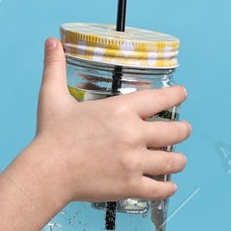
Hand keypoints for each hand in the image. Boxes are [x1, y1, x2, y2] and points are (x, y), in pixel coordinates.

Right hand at [28, 36, 189, 206]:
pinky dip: (167, 188)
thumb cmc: (51, 136)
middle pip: (176, 131)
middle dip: (183, 130)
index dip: (177, 95)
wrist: (46, 172)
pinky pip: (160, 188)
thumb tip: (52, 42)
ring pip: (174, 161)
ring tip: (178, 160)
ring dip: (179, 160)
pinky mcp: (130, 185)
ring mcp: (134, 162)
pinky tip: (168, 186)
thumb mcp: (52, 97)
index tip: (182, 94)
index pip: (161, 98)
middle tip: (183, 130)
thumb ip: (55, 67)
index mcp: (120, 110)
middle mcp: (133, 134)